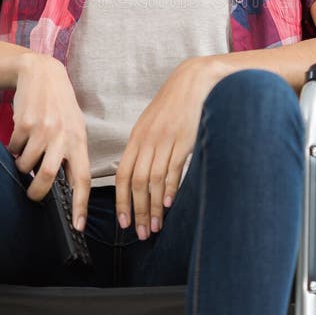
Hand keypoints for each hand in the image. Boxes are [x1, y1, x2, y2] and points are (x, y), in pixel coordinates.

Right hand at [8, 53, 90, 230]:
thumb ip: (71, 152)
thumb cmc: (59, 105)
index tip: (78, 226)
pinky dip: (14, 149)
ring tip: (25, 155)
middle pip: (47, 177)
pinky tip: (20, 136)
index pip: (82, 178)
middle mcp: (63, 136)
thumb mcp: (74, 126)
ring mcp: (43, 129)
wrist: (42, 73)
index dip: (81, 205)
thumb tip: (66, 185)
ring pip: (26, 164)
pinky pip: (14, 148)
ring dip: (21, 166)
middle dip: (36, 192)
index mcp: (79, 140)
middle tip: (32, 194)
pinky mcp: (24, 123)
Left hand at [115, 57, 223, 238]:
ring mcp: (165, 140)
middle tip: (140, 233)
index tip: (123, 222)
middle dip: (137, 211)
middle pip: (136, 182)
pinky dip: (169, 189)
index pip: (123, 175)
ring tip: (155, 226)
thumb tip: (140, 174)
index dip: (122, 201)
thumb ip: (145, 147)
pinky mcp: (183, 140)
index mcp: (137, 138)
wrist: (194, 81)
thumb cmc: (174, 104)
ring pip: (153, 180)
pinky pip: (173, 169)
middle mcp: (147, 140)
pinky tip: (168, 204)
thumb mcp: (153, 123)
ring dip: (153, 207)